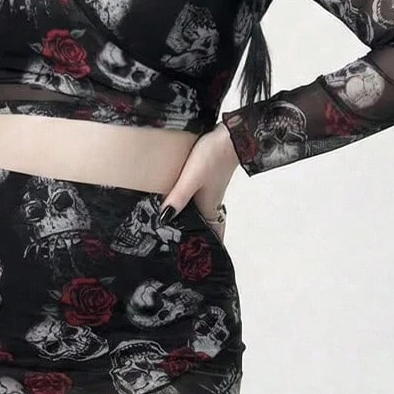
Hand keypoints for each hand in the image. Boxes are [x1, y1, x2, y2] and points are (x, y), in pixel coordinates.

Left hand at [157, 125, 239, 239]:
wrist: (229, 136)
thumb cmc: (213, 157)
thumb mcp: (191, 180)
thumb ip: (178, 198)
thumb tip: (164, 218)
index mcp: (209, 207)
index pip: (213, 234)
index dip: (209, 246)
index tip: (202, 258)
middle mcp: (212, 202)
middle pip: (207, 224)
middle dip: (198, 235)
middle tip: (183, 246)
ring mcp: (211, 190)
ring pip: (202, 211)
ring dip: (194, 220)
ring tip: (177, 227)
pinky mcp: (208, 179)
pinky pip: (199, 198)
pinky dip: (192, 204)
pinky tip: (179, 200)